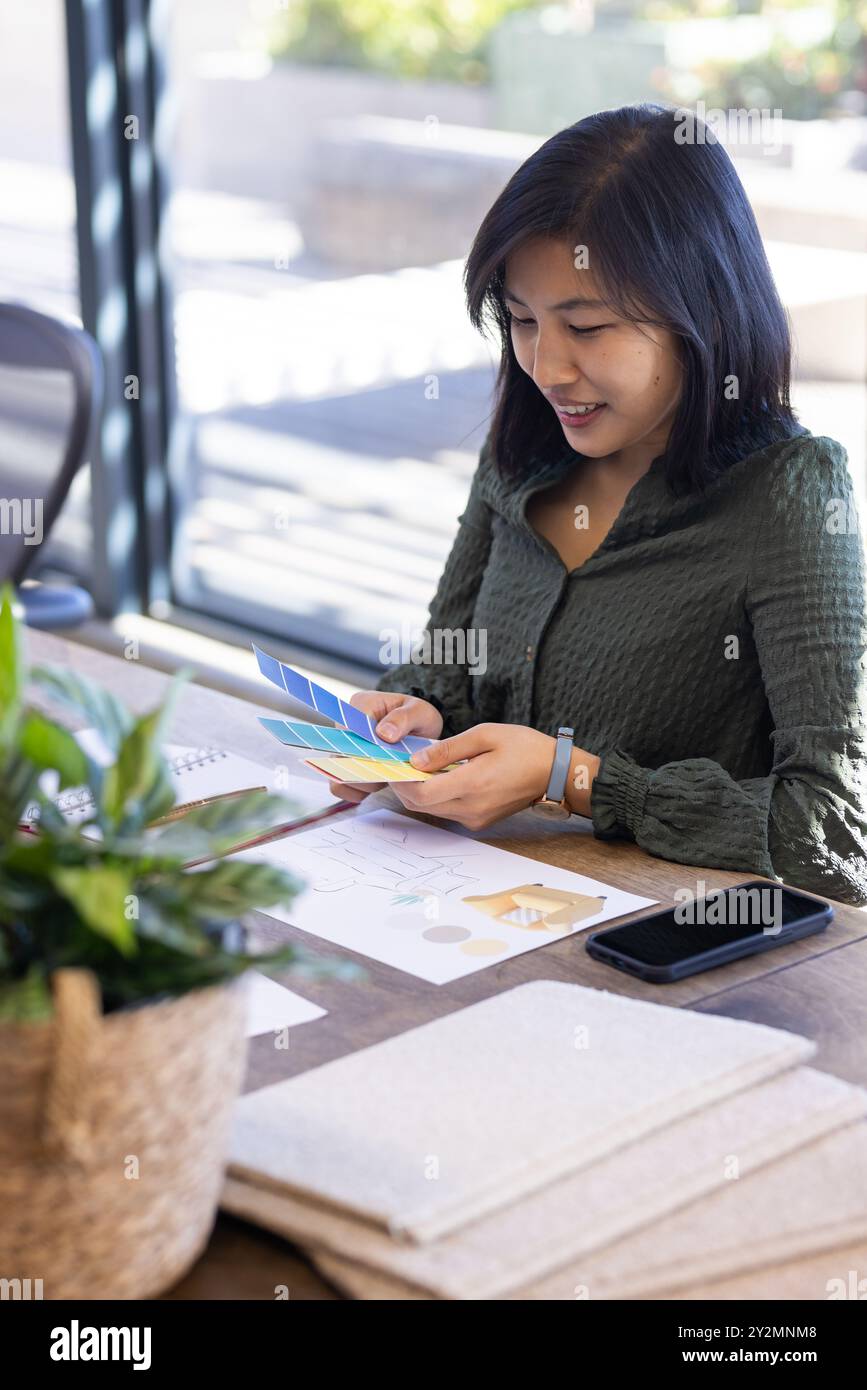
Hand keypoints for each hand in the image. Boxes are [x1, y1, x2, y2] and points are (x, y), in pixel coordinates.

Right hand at [326, 690, 444, 803]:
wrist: (419, 734)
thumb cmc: (417, 719)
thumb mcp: (419, 712)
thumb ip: (403, 718)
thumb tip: (383, 733)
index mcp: (361, 705)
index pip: (350, 727)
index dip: (365, 746)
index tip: (386, 755)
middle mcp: (345, 726)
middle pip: (342, 753)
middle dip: (369, 767)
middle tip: (393, 769)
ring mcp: (342, 748)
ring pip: (339, 772)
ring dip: (365, 781)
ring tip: (389, 775)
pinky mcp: (344, 768)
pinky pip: (340, 786)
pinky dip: (358, 792)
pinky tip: (379, 785)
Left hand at [387, 722, 555, 829]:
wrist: (555, 772)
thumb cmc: (523, 747)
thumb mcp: (484, 735)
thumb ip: (447, 749)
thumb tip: (416, 761)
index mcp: (472, 783)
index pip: (420, 793)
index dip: (400, 781)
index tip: (393, 764)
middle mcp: (471, 808)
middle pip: (420, 805)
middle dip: (404, 786)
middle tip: (400, 764)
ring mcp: (475, 818)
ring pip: (431, 810)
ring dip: (419, 792)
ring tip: (419, 767)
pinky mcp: (479, 821)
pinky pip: (447, 812)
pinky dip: (436, 796)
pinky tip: (440, 777)